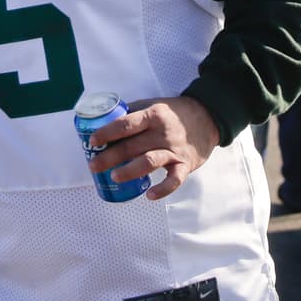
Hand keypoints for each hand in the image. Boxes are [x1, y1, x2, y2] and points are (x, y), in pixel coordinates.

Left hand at [86, 95, 220, 199]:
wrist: (209, 118)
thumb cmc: (174, 113)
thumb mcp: (154, 105)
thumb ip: (133, 112)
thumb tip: (105, 119)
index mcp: (152, 115)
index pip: (125, 124)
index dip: (107, 133)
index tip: (92, 141)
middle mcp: (162, 133)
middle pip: (132, 146)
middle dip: (110, 157)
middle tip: (93, 166)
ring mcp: (174, 150)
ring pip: (150, 162)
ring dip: (130, 171)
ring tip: (114, 177)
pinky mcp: (185, 164)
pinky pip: (174, 179)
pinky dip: (163, 189)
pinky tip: (149, 195)